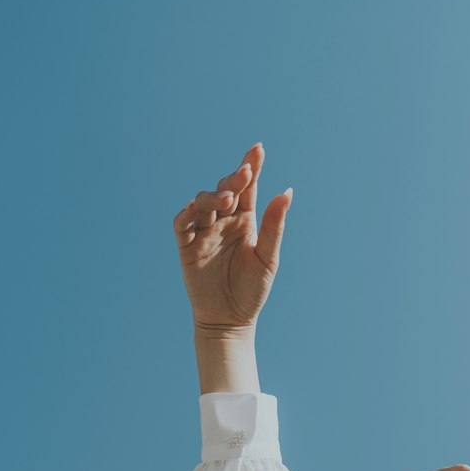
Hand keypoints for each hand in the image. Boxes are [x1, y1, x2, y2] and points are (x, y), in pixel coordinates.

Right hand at [172, 142, 291, 328]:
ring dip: (213, 196)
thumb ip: (274, 226)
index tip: (258, 150)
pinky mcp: (187, 247)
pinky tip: (195, 209)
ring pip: (203, 202)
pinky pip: (182, 224)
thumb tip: (287, 193)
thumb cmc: (251, 291)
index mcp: (245, 221)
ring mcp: (204, 232)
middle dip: (233, 179)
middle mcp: (223, 222)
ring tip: (228, 199)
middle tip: (244, 175)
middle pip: (225, 190)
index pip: (247, 189)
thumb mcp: (267, 259)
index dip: (251, 167)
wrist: (230, 320)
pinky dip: (186, 214)